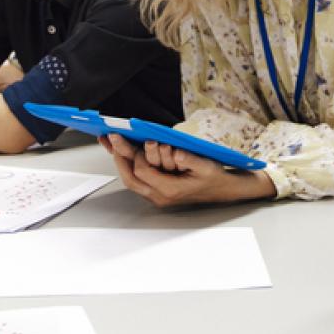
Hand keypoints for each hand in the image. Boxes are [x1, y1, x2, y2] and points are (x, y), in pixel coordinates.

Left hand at [100, 135, 272, 208]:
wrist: (223, 190)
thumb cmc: (214, 177)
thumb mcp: (207, 166)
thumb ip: (190, 160)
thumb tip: (177, 153)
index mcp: (170, 190)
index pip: (143, 172)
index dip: (138, 155)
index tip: (139, 139)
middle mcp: (160, 196)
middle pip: (130, 178)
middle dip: (119, 156)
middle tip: (111, 138)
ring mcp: (156, 195)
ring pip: (130, 179)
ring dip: (120, 160)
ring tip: (111, 141)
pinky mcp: (156, 190)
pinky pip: (136, 178)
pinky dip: (127, 164)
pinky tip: (121, 150)